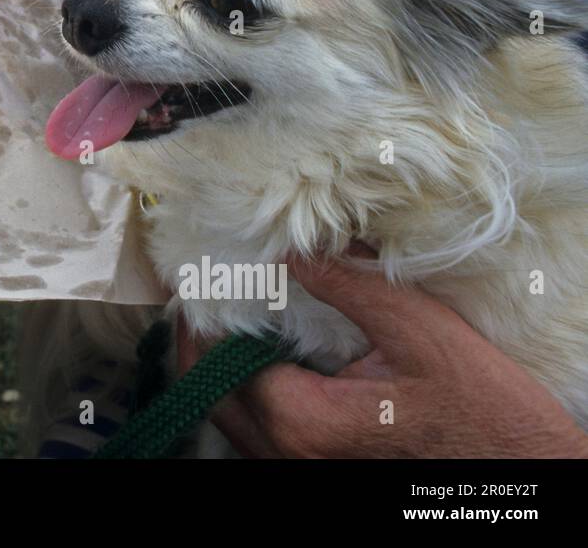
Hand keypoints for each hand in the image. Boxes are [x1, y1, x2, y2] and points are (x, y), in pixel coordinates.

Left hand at [176, 248, 587, 456]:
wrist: (519, 466)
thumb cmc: (481, 408)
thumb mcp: (418, 331)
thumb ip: (349, 286)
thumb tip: (294, 250)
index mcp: (303, 420)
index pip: (220, 358)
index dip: (205, 311)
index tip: (198, 271)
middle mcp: (288, 453)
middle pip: (210, 389)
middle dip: (201, 336)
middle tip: (203, 287)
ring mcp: (298, 467)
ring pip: (229, 412)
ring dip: (219, 362)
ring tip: (229, 310)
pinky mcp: (316, 466)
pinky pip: (257, 427)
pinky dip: (247, 387)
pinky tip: (263, 349)